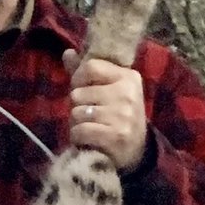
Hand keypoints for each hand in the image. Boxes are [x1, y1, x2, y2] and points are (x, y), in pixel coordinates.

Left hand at [69, 53, 148, 172]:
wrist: (137, 150)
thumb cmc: (119, 115)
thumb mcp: (109, 90)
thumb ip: (88, 72)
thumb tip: (67, 53)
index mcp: (127, 77)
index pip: (90, 66)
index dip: (78, 78)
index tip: (81, 89)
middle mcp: (127, 93)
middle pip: (78, 93)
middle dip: (77, 106)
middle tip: (90, 114)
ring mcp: (122, 115)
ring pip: (76, 113)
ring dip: (77, 123)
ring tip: (90, 127)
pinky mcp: (116, 136)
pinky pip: (80, 131)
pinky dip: (78, 137)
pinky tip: (87, 139)